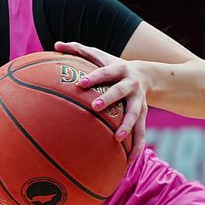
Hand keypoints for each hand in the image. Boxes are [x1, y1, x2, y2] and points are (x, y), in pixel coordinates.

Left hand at [55, 41, 148, 160]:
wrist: (148, 75)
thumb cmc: (113, 67)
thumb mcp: (100, 56)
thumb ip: (79, 50)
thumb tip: (56, 43)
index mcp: (119, 70)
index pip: (105, 72)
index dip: (93, 77)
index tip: (80, 84)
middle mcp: (131, 85)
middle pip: (120, 92)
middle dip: (109, 99)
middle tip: (95, 107)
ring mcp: (139, 101)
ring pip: (135, 114)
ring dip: (127, 126)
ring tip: (117, 139)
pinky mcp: (144, 115)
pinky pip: (141, 132)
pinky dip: (137, 146)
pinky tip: (129, 161)